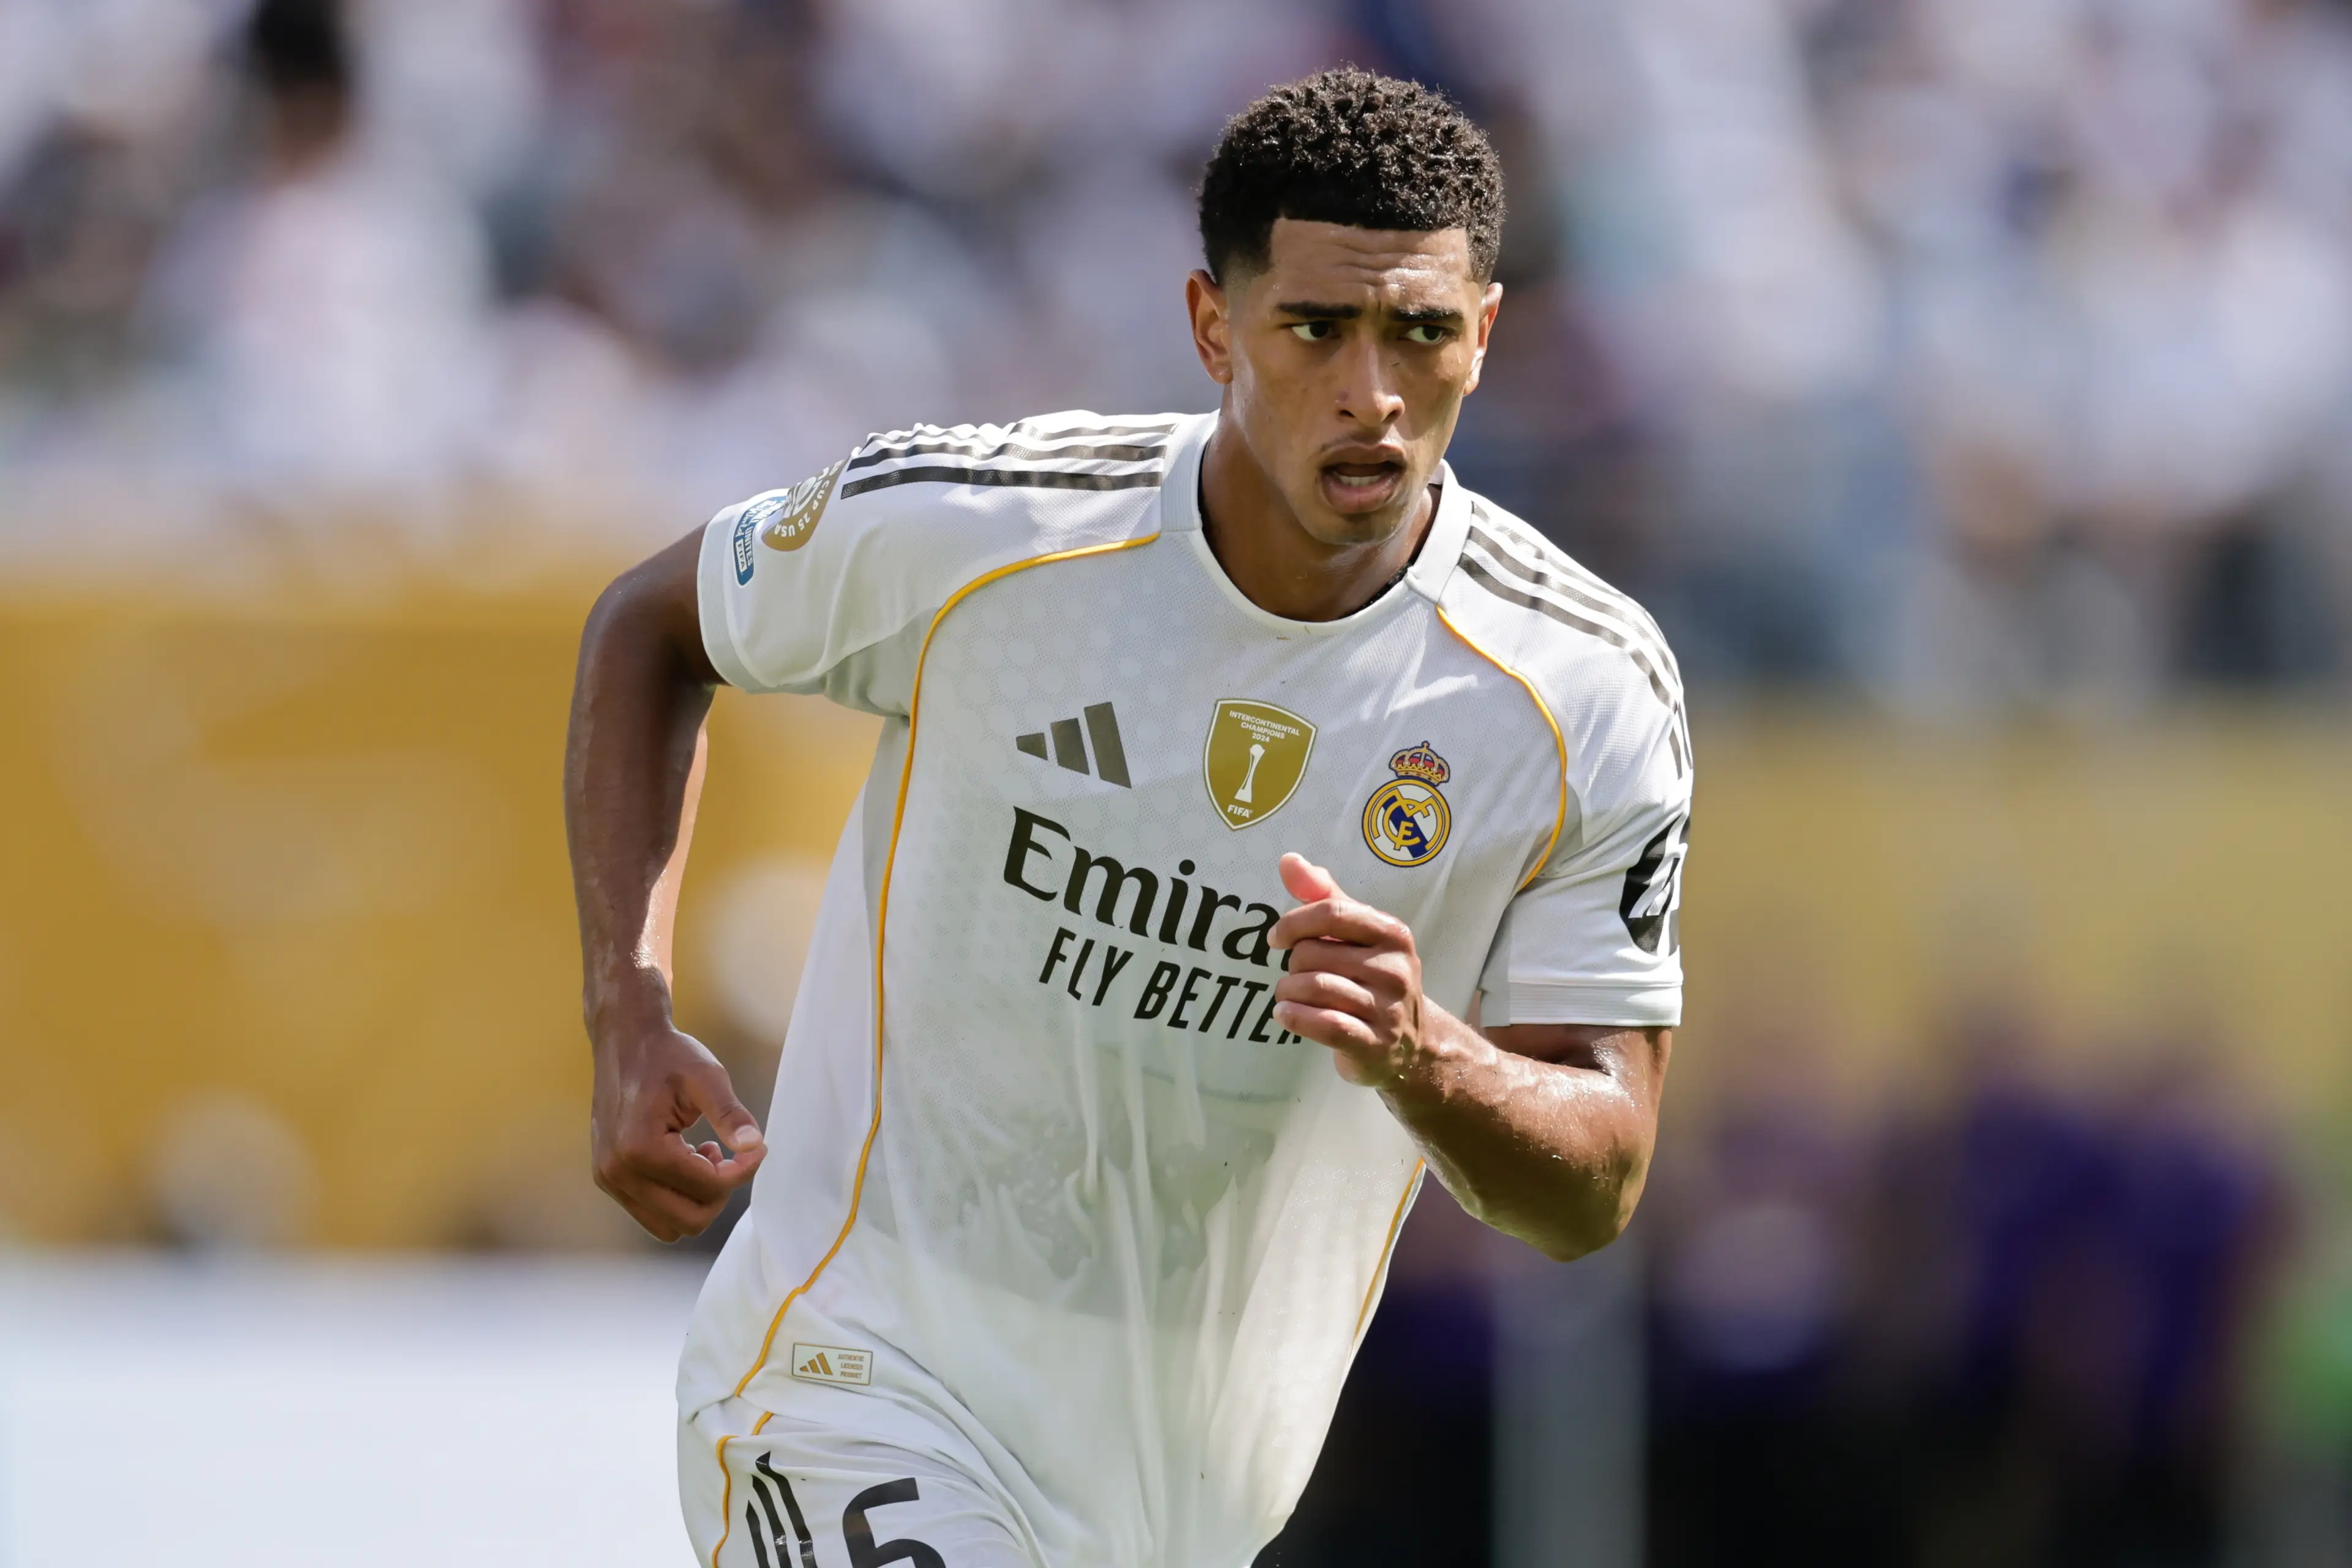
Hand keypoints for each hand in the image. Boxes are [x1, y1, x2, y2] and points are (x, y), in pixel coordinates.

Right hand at [590, 1015, 764, 1241]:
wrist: (625, 1042)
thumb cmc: (669, 1055)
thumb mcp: (707, 1077)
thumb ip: (731, 1114)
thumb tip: (755, 1146)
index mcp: (640, 1148)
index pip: (707, 1187)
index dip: (742, 1171)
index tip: (756, 1148)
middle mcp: (618, 1172)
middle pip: (689, 1220)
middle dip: (719, 1193)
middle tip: (726, 1154)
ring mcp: (609, 1179)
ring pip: (669, 1226)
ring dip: (696, 1199)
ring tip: (704, 1156)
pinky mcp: (608, 1179)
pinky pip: (651, 1213)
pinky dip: (676, 1197)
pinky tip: (685, 1158)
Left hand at [1269, 853, 1428, 1088]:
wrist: (1412, 1042)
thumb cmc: (1373, 978)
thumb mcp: (1356, 934)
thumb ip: (1323, 897)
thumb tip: (1289, 860)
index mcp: (1392, 933)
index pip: (1332, 913)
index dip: (1294, 923)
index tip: (1276, 938)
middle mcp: (1395, 969)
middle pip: (1314, 954)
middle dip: (1293, 964)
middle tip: (1297, 974)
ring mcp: (1388, 1009)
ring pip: (1314, 987)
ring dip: (1288, 992)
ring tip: (1289, 996)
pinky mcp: (1376, 1044)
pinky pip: (1324, 1024)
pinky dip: (1295, 1018)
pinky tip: (1285, 1015)